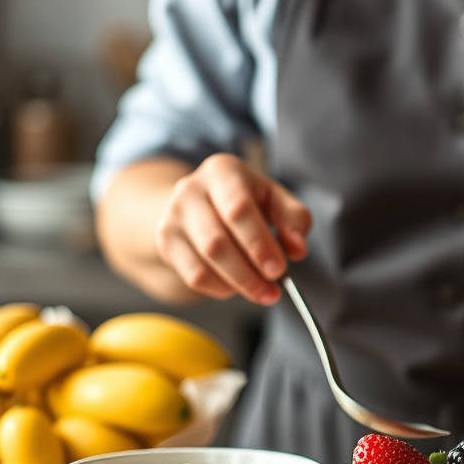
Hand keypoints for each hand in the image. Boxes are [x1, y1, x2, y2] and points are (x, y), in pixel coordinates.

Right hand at [154, 153, 310, 305]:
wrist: (198, 199)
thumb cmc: (244, 198)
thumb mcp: (274, 197)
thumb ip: (294, 219)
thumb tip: (298, 249)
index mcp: (223, 171)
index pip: (238, 210)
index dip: (258, 244)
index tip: (278, 270)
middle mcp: (191, 190)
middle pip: (217, 241)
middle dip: (248, 272)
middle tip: (273, 289)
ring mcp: (173, 216)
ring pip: (205, 261)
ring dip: (238, 284)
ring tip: (262, 292)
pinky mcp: (166, 241)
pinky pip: (193, 275)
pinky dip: (220, 288)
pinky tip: (237, 287)